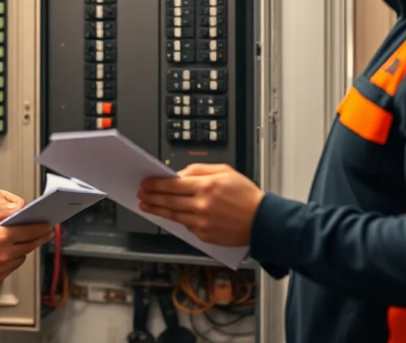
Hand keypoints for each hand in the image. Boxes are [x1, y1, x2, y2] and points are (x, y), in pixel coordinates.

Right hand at [0, 204, 52, 283]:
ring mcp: (1, 268)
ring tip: (22, 240)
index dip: (42, 227)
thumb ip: (0, 210)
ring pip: (22, 257)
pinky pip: (11, 267)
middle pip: (30, 245)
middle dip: (40, 237)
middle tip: (46, 232)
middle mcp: (4, 255)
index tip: (49, 224)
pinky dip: (12, 259)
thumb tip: (17, 209)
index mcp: (1, 237)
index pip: (30, 231)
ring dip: (24, 248)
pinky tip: (7, 252)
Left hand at [137, 163, 264, 246]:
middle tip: (142, 193)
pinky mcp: (204, 235)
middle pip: (169, 200)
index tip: (146, 183)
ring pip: (172, 215)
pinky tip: (167, 215)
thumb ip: (199, 170)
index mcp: (207, 186)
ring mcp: (202, 222)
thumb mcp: (225, 171)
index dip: (156, 184)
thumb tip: (179, 174)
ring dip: (157, 210)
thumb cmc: (246, 195)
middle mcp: (202, 205)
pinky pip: (185, 226)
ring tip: (146, 205)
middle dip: (152, 196)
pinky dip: (175, 220)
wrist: (263, 221)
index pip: (173, 184)